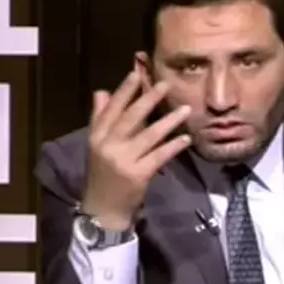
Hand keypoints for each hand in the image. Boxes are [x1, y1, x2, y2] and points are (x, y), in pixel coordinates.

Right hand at [81, 72, 192, 228]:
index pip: (112, 109)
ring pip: (149, 135)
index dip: (124, 90)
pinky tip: (186, 138)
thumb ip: (100, 118)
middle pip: (131, 117)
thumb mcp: (97, 146)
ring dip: (169, 120)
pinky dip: (173, 146)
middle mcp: (109, 145)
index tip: (136, 73)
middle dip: (149, 98)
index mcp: (98, 136)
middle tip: (166, 84)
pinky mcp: (138, 174)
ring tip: (185, 109)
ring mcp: (123, 160)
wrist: (103, 209)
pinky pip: (159, 155)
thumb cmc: (103, 176)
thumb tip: (102, 91)